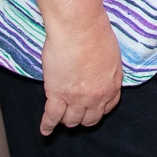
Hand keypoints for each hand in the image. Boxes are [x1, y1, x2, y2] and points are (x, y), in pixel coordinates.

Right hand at [39, 13, 122, 134]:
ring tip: (61, 119)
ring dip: (67, 120)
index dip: (98, 109)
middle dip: (83, 117)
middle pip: (90, 118)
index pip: (107, 107)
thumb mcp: (112, 54)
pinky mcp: (58, 94)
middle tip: (76, 114)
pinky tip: (45, 130)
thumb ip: (107, 69)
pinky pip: (52, 116)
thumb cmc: (95, 32)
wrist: (79, 27)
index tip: (92, 108)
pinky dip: (48, 125)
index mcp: (112, 84)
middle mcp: (97, 95)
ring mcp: (77, 98)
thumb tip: (100, 73)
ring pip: (71, 120)